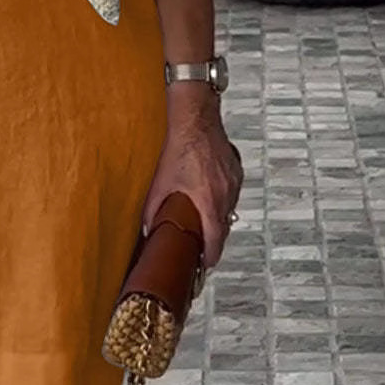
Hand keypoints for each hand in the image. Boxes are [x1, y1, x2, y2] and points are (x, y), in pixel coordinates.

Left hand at [141, 88, 242, 267]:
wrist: (196, 120)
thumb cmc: (179, 148)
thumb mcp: (161, 182)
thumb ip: (153, 209)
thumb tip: (148, 228)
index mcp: (208, 201)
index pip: (215, 239)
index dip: (211, 256)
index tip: (205, 264)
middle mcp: (226, 195)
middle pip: (224, 228)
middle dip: (214, 240)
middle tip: (203, 249)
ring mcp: (234, 183)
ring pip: (229, 211)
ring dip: (218, 220)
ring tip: (204, 224)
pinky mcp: (236, 172)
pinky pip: (232, 195)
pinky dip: (222, 201)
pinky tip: (209, 197)